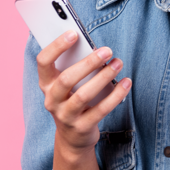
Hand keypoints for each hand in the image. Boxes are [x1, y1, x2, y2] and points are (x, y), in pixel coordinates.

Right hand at [37, 31, 131, 153]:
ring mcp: (65, 116)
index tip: (74, 33)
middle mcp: (52, 100)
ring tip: (118, 63)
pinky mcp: (82, 127)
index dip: (56, 46)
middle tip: (107, 50)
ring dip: (104, 77)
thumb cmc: (72, 99)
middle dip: (88, 62)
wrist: (72, 137)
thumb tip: (94, 47)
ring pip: (84, 95)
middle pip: (66, 79)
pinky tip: (126, 83)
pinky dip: (116, 95)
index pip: (43, 61)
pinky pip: (101, 110)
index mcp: (46, 83)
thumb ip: (74, 66)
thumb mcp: (67, 84)